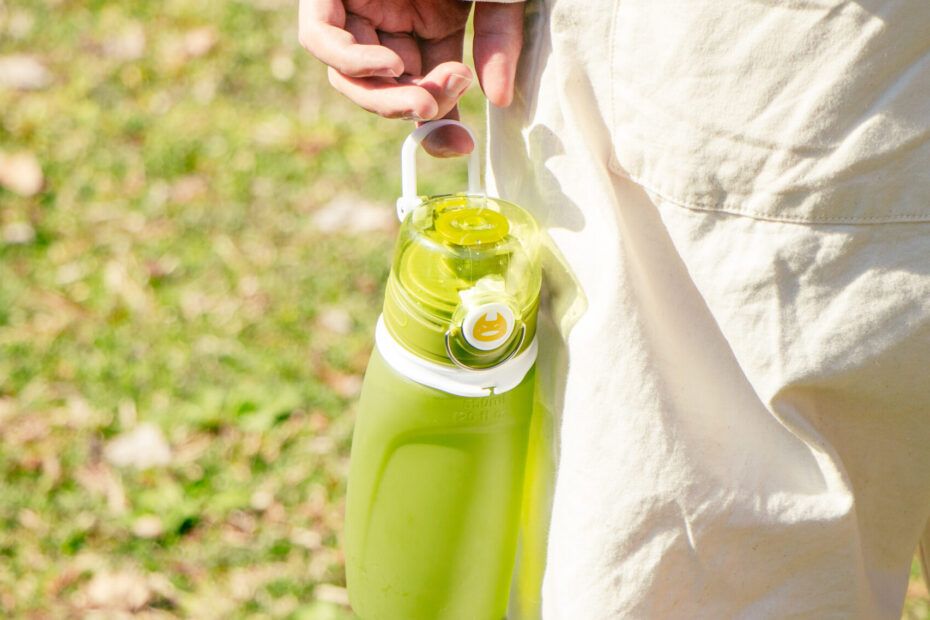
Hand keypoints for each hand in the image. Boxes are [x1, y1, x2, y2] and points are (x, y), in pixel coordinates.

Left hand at [299, 0, 523, 155]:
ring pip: (350, 77)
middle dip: (411, 108)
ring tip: (422, 95)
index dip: (439, 123)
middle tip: (437, 108)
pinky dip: (350, 62)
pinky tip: (389, 66)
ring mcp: (360, 5)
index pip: (428, 87)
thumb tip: (498, 100)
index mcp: (433, 23)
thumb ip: (500, 40)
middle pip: (386, 90)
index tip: (458, 148)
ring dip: (384, 97)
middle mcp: (393, 20)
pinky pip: (321, 38)